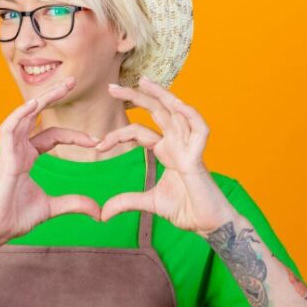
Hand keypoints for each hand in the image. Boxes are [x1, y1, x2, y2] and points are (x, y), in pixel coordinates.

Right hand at [0, 77, 101, 244]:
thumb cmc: (15, 217)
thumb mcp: (52, 207)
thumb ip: (74, 204)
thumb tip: (99, 212)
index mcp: (27, 157)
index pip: (52, 135)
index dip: (74, 135)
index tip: (96, 141)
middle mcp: (17, 149)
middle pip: (36, 116)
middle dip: (54, 97)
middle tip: (73, 81)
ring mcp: (8, 151)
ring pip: (24, 115)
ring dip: (42, 99)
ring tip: (62, 86)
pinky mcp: (2, 157)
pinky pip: (8, 128)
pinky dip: (20, 114)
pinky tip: (34, 104)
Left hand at [98, 76, 238, 235]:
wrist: (208, 224)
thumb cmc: (186, 209)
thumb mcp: (149, 203)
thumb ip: (126, 202)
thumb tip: (102, 213)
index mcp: (166, 151)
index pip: (139, 131)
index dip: (118, 135)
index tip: (98, 146)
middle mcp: (177, 144)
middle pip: (156, 112)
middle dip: (135, 97)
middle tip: (111, 87)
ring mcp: (188, 148)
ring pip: (177, 112)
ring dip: (161, 95)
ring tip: (143, 81)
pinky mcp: (198, 158)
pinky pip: (199, 130)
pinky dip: (191, 115)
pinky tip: (177, 104)